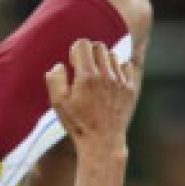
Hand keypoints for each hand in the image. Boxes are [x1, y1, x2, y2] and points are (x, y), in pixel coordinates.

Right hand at [44, 39, 138, 155]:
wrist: (102, 141)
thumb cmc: (78, 123)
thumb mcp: (58, 104)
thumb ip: (55, 80)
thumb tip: (58, 65)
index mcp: (86, 77)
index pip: (83, 44)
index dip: (75, 50)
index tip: (73, 63)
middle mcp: (105, 75)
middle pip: (99, 46)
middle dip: (89, 52)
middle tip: (84, 67)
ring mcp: (120, 81)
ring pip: (113, 55)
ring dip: (103, 60)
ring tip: (97, 75)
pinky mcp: (130, 89)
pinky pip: (126, 66)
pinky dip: (118, 68)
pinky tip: (110, 80)